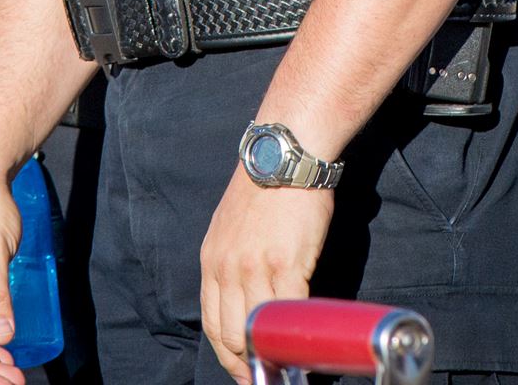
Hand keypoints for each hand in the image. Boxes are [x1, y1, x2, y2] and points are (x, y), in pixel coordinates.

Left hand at [199, 171, 335, 378]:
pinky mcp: (285, 264)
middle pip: (231, 334)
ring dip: (273, 355)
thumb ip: (235, 262)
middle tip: (267, 377)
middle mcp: (226, 268)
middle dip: (248, 364)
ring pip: (258, 329)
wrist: (285, 155)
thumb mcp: (232, 227)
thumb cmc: (267, 187)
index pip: (212, 323)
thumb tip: (250, 298)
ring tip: (289, 368)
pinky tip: (305, 343)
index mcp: (212, 260)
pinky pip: (289, 313)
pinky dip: (296, 335)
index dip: (228, 354)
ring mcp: (254, 268)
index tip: (245, 370)